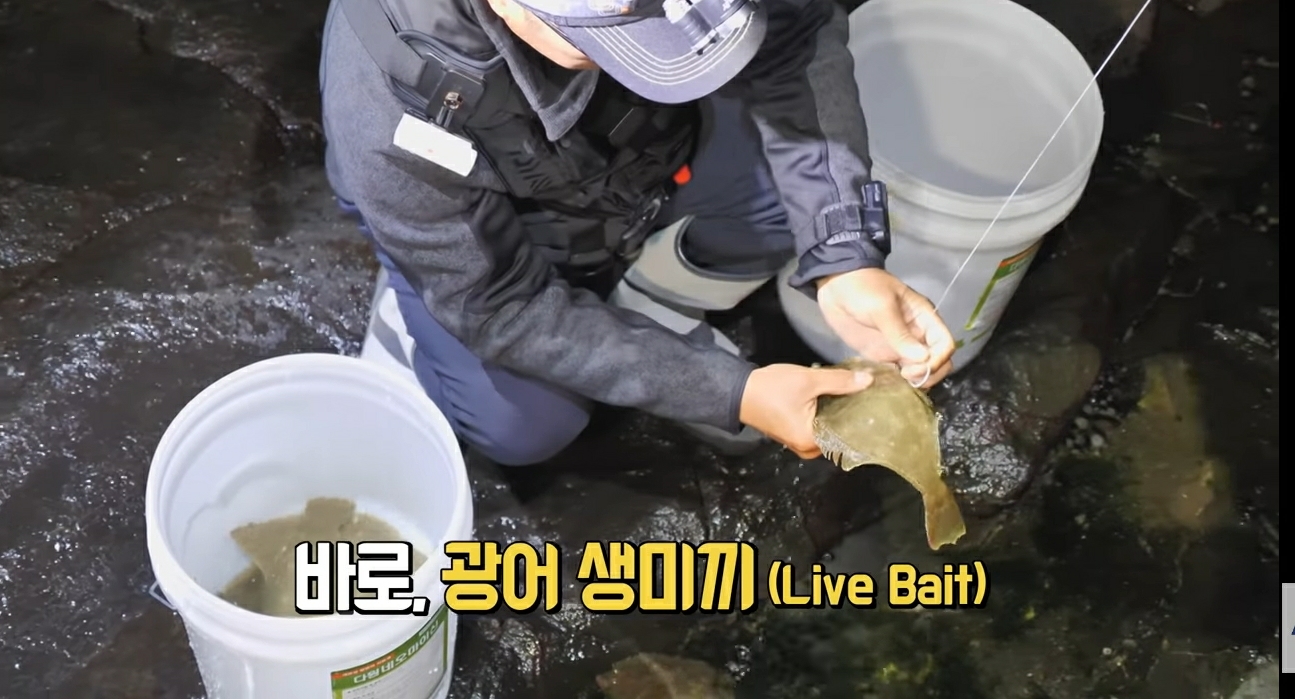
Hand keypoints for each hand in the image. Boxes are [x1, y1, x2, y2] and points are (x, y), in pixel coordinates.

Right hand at [739, 364, 873, 457]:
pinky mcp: (793, 433)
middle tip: (868, 394)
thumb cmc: (772, 389)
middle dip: (851, 413)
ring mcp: (798, 442)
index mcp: (812, 442)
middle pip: (839, 432)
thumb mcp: (808, 380)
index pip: (848, 434)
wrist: (737, 390)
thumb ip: (839, 381)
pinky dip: (826, 413)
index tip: (877, 402)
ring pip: (828, 428)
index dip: (863, 417)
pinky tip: (835, 397)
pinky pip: (817, 425)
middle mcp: (807, 448)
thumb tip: (869, 381)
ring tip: (855, 393)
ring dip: (838, 411)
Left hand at [815, 268, 955, 388]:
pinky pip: (898, 373)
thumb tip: (923, 358)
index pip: (945, 345)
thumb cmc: (863, 289)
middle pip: (938, 362)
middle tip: (905, 377)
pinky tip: (885, 385)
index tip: (915, 368)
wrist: (835, 285)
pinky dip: (897, 382)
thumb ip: (900, 333)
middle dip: (929, 374)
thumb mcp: (882, 307)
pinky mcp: (883, 355)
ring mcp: (900, 347)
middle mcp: (917, 336)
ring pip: (920, 371)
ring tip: (897, 383)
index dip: (937, 360)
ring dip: (915, 381)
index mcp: (925, 319)